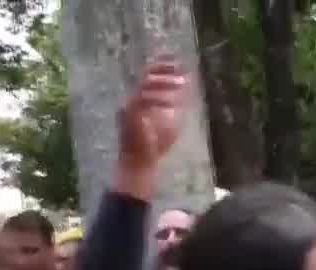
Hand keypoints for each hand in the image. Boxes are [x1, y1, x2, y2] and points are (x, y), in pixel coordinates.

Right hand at [116, 56, 187, 171]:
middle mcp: (132, 99)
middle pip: (146, 76)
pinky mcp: (129, 115)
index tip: (177, 60)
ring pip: (144, 85)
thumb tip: (186, 92)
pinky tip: (173, 101)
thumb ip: (176, 107)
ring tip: (182, 82)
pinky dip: (159, 99)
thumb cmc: (154, 145)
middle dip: (163, 69)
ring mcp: (128, 106)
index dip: (161, 66)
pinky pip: (143, 101)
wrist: (140, 163)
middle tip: (179, 65)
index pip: (150, 77)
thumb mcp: (171, 122)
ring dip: (164, 82)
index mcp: (141, 99)